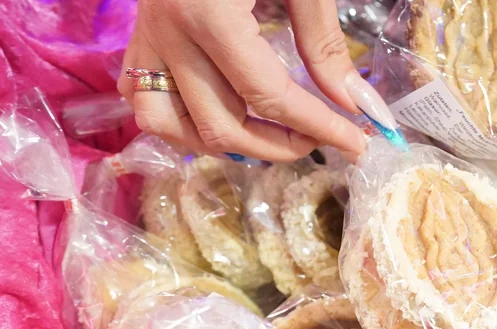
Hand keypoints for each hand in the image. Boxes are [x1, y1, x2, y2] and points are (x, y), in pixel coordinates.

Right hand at [119, 0, 396, 161]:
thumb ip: (323, 43)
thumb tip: (351, 105)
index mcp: (209, 14)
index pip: (270, 97)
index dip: (319, 128)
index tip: (358, 144)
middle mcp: (169, 33)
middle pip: (221, 125)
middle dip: (280, 145)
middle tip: (324, 139)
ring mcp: (146, 36)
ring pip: (168, 125)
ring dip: (225, 144)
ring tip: (273, 137)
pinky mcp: (139, 34)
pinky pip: (141, 97)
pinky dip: (178, 122)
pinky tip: (220, 117)